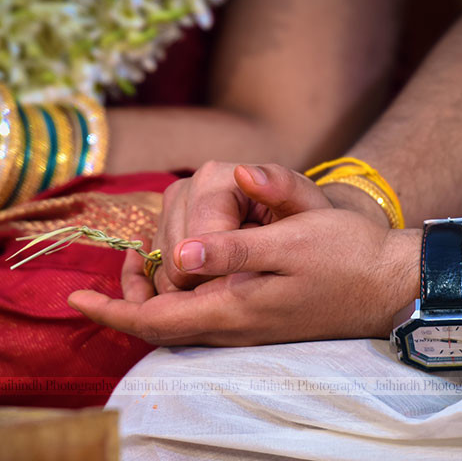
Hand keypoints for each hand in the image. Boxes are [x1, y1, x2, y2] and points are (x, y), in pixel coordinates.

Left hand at [73, 164, 420, 345]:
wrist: (390, 285)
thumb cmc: (346, 257)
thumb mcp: (292, 241)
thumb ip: (234, 250)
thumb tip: (180, 251)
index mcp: (234, 309)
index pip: (155, 320)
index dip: (112, 311)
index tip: (75, 299)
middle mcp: (234, 328)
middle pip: (161, 328)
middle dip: (124, 305)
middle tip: (105, 276)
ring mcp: (248, 329)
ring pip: (181, 323)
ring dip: (149, 300)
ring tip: (135, 265)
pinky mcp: (260, 321)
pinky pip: (202, 317)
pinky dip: (178, 298)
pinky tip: (183, 271)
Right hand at [135, 161, 333, 295]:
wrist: (295, 227)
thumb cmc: (304, 218)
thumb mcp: (306, 206)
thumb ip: (281, 188)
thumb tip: (245, 173)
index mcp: (213, 178)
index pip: (196, 244)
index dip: (222, 275)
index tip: (253, 277)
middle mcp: (183, 190)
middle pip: (174, 259)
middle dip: (208, 281)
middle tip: (247, 279)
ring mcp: (168, 214)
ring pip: (162, 271)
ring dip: (195, 287)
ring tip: (235, 277)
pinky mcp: (162, 234)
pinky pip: (155, 275)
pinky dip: (181, 288)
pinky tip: (214, 284)